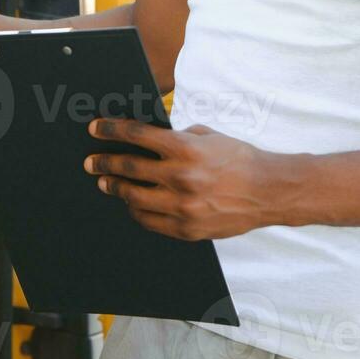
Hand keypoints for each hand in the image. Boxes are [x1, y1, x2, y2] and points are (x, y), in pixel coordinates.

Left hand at [84, 119, 300, 239]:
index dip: (111, 131)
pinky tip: (131, 204)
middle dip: (105, 163)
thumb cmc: (239, 158)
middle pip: (129, 168)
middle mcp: (180, 177)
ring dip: (116, 189)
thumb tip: (151, 140)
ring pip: (134, 198)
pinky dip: (137, 211)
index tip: (95, 129)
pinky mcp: (187, 228)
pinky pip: (150, 221)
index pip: (137, 136)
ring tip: (107, 183)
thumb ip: (179, 137)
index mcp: (185, 148)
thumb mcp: (208, 136)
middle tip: (91, 163)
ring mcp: (182, 206)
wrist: (267, 191)